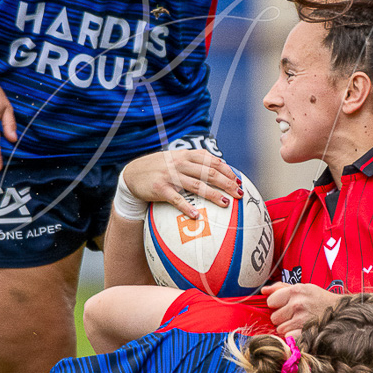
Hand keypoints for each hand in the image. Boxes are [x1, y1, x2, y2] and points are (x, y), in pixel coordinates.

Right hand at [118, 149, 240, 213]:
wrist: (133, 173)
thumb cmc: (160, 167)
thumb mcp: (177, 158)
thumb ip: (196, 161)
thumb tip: (222, 167)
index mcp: (187, 155)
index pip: (212, 161)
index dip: (227, 171)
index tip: (238, 181)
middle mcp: (180, 163)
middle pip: (209, 173)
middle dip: (227, 183)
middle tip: (239, 194)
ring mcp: (171, 176)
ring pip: (197, 185)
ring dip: (213, 195)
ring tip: (225, 203)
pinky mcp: (160, 188)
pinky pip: (177, 200)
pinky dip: (187, 208)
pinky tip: (196, 216)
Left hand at [263, 283, 337, 334]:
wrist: (342, 311)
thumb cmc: (319, 299)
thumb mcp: (303, 288)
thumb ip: (281, 288)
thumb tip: (263, 290)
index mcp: (296, 291)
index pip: (271, 301)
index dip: (277, 305)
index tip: (285, 306)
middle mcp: (298, 304)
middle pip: (274, 318)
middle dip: (282, 318)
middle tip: (294, 316)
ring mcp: (302, 319)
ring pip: (280, 329)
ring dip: (287, 328)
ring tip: (299, 323)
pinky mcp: (306, 333)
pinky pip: (289, 338)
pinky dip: (293, 337)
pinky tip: (301, 331)